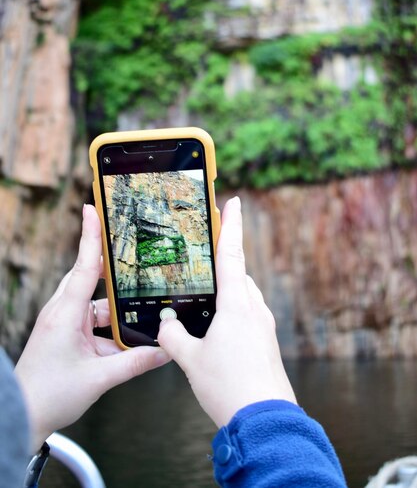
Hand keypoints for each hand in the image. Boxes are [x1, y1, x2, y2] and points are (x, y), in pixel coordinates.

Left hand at [15, 204, 169, 451]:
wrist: (22, 416)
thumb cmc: (50, 395)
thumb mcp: (99, 378)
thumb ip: (135, 362)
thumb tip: (166, 351)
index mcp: (66, 313)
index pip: (84, 266)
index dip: (91, 236)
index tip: (93, 209)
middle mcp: (63, 312)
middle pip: (90, 277)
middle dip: (111, 267)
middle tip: (133, 251)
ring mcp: (64, 323)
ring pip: (95, 303)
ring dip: (115, 308)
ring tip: (140, 309)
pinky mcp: (67, 335)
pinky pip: (93, 321)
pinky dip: (110, 327)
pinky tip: (127, 338)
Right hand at [158, 197, 295, 427]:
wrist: (264, 421)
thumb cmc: (229, 388)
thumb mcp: (191, 361)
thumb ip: (173, 339)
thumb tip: (165, 327)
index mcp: (236, 305)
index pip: (231, 255)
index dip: (231, 225)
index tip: (234, 203)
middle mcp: (254, 310)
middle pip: (239, 275)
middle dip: (223, 266)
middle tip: (204, 264)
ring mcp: (264, 327)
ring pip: (245, 297)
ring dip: (228, 294)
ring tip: (204, 306)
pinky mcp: (267, 343)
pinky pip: (249, 317)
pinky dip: (234, 314)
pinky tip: (218, 334)